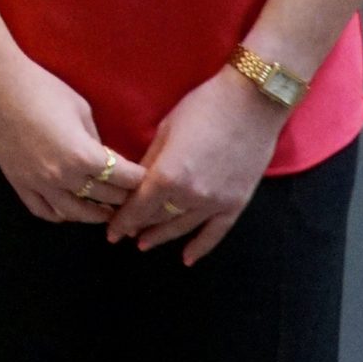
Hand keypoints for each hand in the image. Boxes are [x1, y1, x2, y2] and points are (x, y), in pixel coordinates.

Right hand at [0, 48, 145, 225]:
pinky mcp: (19, 183)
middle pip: (103, 198)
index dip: (139, 180)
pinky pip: (44, 211)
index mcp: (82, 155)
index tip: (147, 180)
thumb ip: (96, 139)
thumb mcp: (81, 109)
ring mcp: (38, 183)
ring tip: (106, 211)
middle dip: (123, 198)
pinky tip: (70, 209)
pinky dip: (60, 214)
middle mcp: (62, 176)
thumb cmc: (42, 88)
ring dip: (94, 214)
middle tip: (133, 197)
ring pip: (74, 213)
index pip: (123, 179)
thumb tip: (106, 158)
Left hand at [106, 65, 287, 263]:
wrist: (252, 102)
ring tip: (145, 244)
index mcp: (168, 175)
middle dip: (138, 228)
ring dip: (162, 237)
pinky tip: (187, 259)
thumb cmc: (203, 106)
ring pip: (182, 228)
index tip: (110, 233)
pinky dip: (200, 247)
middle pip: (158, 219)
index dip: (122, 221)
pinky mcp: (236, 204)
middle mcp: (190, 196)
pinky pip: (215, 233)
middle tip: (124, 235)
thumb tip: (136, 181)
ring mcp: (215, 203)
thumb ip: (150, 160)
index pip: (138, 207)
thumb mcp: (166, 129)